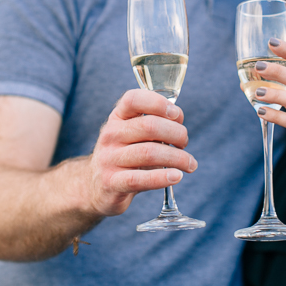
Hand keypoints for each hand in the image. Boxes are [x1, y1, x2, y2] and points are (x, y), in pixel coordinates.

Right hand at [87, 89, 196, 216]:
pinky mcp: (111, 183)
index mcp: (117, 117)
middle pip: (149, 126)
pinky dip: (162, 178)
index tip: (176, 115)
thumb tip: (178, 121)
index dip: (158, 103)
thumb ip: (153, 124)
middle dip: (176, 134)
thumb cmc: (124, 155)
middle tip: (185, 143)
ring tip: (190, 164)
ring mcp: (109, 159)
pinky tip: (177, 176)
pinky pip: (140, 179)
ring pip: (149, 153)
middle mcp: (111, 135)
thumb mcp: (132, 134)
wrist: (95, 186)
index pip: (133, 99)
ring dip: (177, 158)